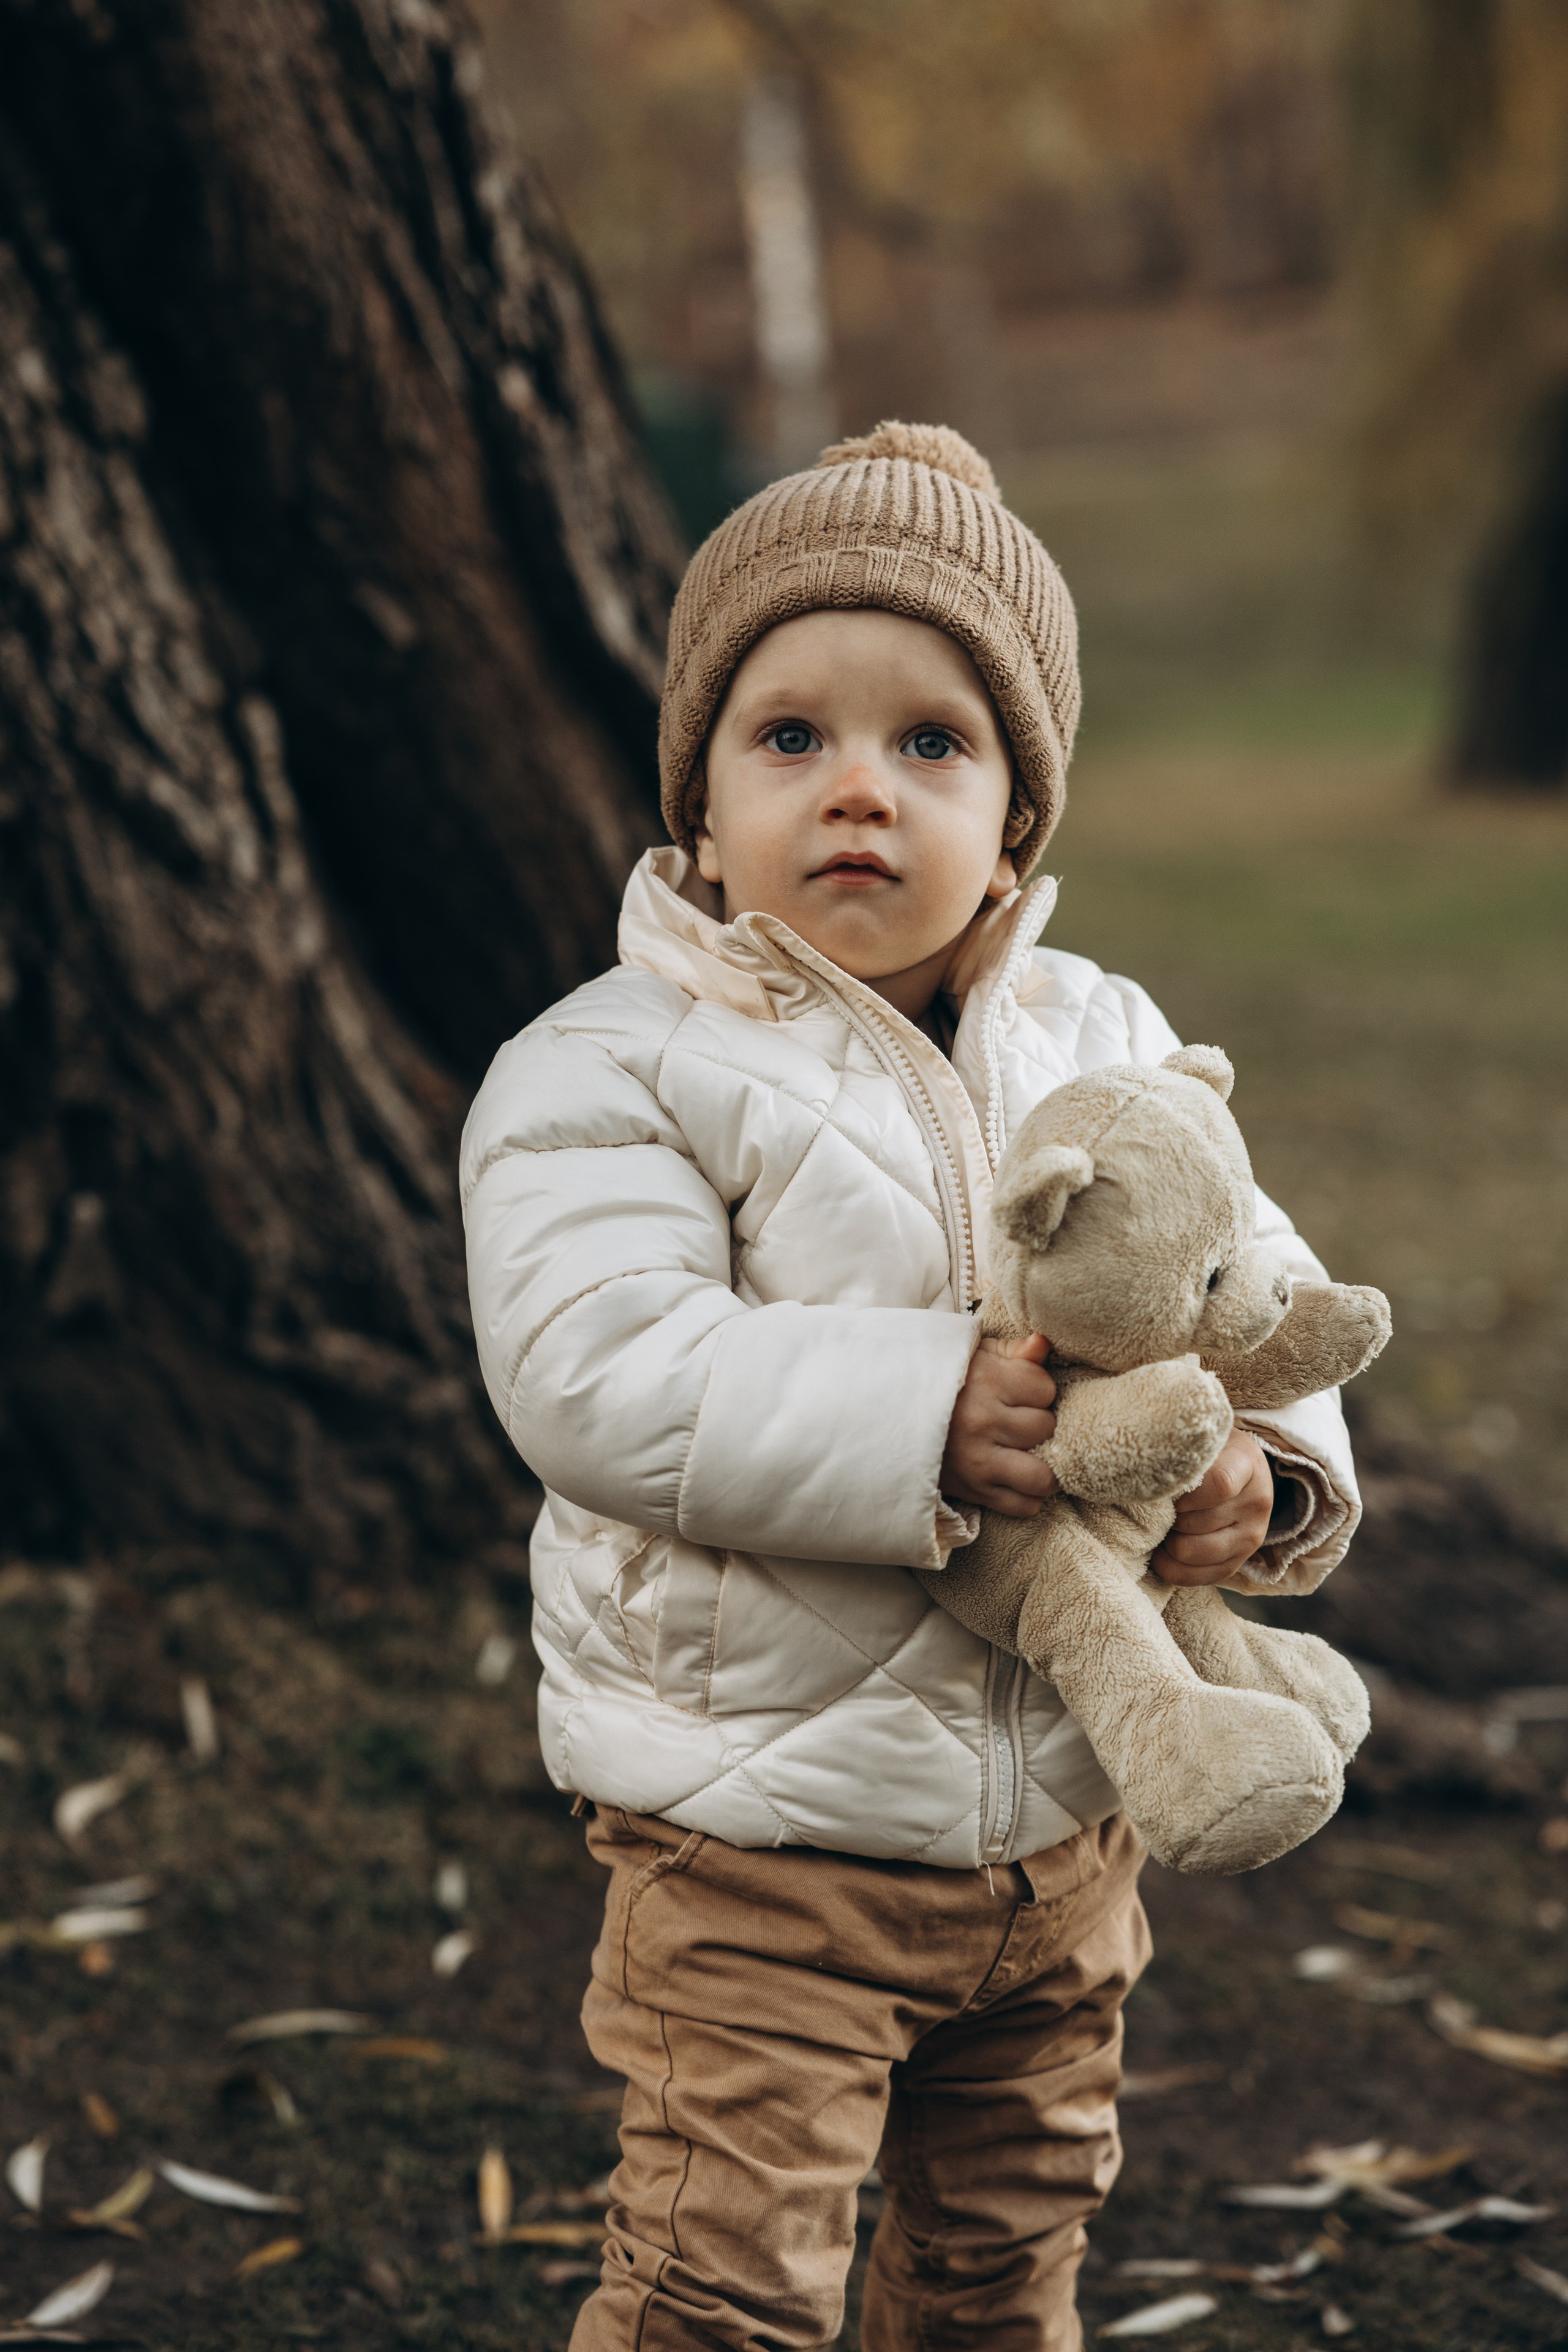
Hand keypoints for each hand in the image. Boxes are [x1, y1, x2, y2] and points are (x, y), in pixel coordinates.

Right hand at [941, 1332, 1058, 1516]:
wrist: (892, 1418)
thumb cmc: (942, 1382)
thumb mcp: (975, 1356)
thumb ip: (1014, 1351)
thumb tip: (1043, 1344)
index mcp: (987, 1382)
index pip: (1045, 1388)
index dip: (1038, 1389)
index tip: (1020, 1391)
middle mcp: (983, 1423)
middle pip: (1046, 1428)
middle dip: (1039, 1424)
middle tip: (1021, 1421)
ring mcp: (979, 1462)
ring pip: (1042, 1476)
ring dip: (1044, 1466)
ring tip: (1032, 1454)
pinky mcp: (974, 1491)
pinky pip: (1023, 1506)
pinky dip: (1027, 1495)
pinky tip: (1017, 1477)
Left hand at [1151, 1432, 1273, 1583]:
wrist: (1240, 1470)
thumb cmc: (1209, 1452)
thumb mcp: (1202, 1440)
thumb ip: (1181, 1449)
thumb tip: (1145, 1472)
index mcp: (1248, 1465)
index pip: (1219, 1485)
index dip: (1184, 1493)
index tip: (1164, 1489)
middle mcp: (1257, 1503)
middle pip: (1199, 1523)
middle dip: (1167, 1519)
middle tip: (1152, 1509)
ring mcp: (1251, 1537)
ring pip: (1194, 1552)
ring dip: (1167, 1543)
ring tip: (1158, 1527)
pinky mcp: (1238, 1562)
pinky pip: (1198, 1577)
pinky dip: (1171, 1568)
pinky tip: (1161, 1552)